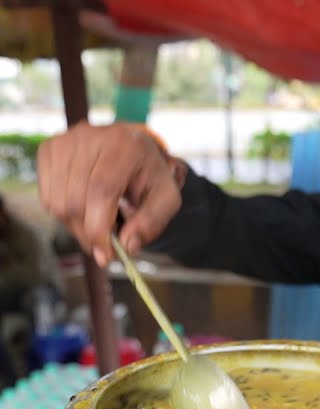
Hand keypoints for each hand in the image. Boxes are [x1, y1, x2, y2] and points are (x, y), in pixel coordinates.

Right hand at [37, 122, 183, 266]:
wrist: (132, 147)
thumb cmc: (149, 175)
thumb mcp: (166, 198)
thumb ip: (152, 222)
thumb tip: (128, 246)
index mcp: (124, 145)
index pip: (102, 190)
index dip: (100, 227)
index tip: (106, 255)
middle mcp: (89, 137)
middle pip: (76, 200)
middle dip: (90, 233)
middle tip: (106, 246)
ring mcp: (64, 142)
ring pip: (58, 203)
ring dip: (77, 227)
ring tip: (99, 225)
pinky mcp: (48, 151)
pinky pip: (48, 197)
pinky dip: (65, 214)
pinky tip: (84, 210)